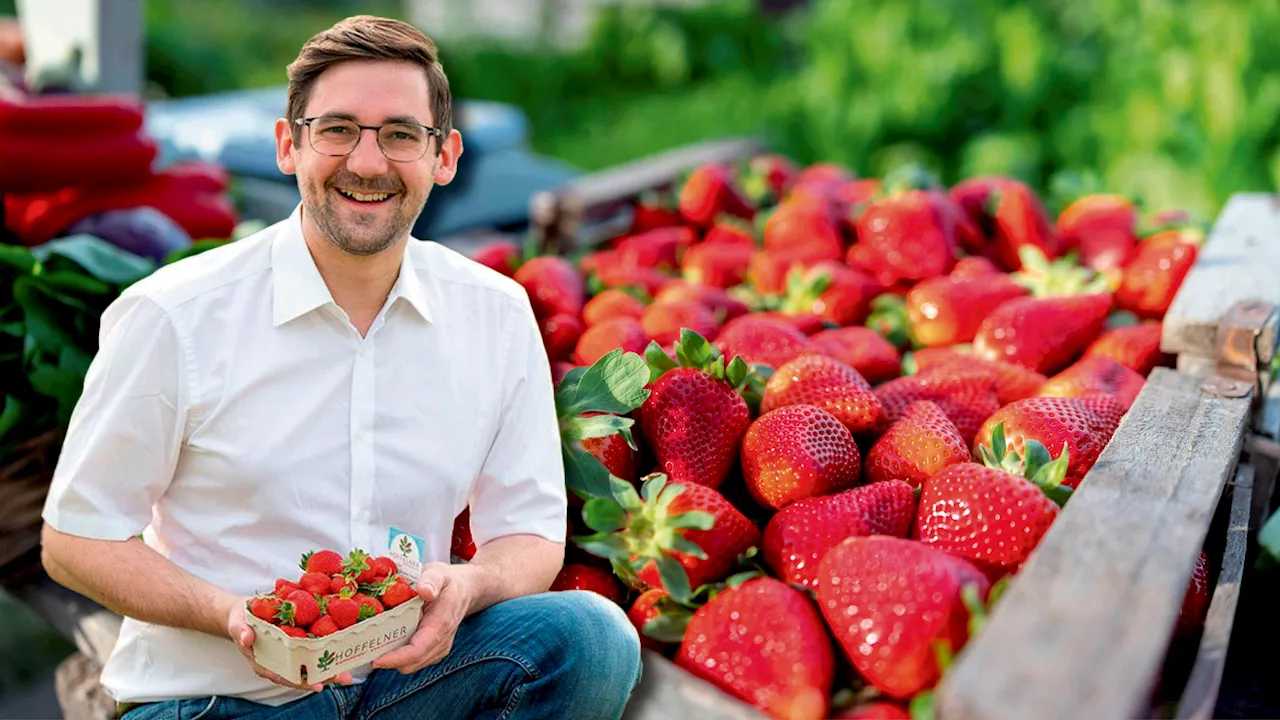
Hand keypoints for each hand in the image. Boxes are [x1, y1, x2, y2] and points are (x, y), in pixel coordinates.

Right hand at [227, 597, 352, 691]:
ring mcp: (288, 654)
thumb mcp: (237, 623)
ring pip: (309, 665)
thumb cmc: (240, 619)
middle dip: (323, 677)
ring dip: (328, 668)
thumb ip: (241, 632)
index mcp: (264, 663)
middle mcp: (279, 662)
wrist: (244, 611)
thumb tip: (247, 638)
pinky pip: (311, 650)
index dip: (301, 682)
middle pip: (302, 674)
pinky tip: (341, 650)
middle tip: (343, 677)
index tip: (317, 685)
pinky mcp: (296, 643)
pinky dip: (325, 651)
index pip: (284, 676)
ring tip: (348, 670)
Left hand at [371, 562, 471, 673]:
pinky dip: (400, 658)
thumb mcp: (439, 572)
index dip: (396, 658)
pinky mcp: (435, 650)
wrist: (465, 590)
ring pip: (412, 665)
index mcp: (441, 623)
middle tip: (365, 650)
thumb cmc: (448, 581)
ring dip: (393, 660)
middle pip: (412, 662)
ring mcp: (439, 647)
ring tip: (374, 646)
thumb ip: (431, 579)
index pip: (417, 650)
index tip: (375, 659)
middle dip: (389, 661)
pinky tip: (388, 644)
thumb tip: (424, 590)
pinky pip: (415, 661)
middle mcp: (442, 640)